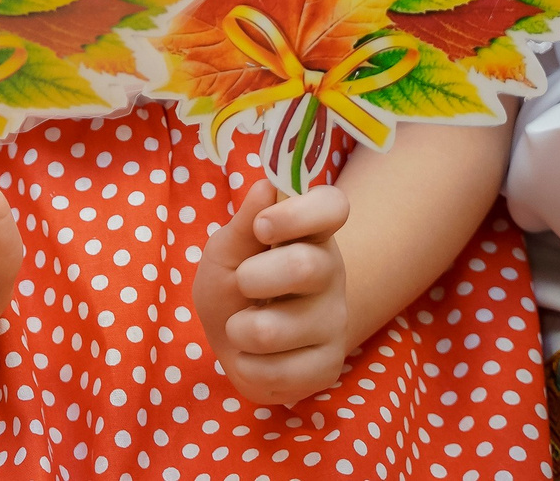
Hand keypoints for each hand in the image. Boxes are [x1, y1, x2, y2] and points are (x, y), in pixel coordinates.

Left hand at [195, 180, 351, 405]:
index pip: (333, 206)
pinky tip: (253, 356)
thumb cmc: (234, 285)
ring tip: (241, 327)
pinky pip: (278, 371)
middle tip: (242, 283)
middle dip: (253, 278)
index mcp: (309, 234)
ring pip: (277, 330)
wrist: (239, 345)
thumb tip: (265, 187)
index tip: (262, 226)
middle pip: (306, 267)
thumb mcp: (225, 253)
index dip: (299, 213)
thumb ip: (242, 225)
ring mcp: (334, 321)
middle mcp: (330, 273)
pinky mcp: (328, 365)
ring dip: (239, 329)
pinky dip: (247, 365)